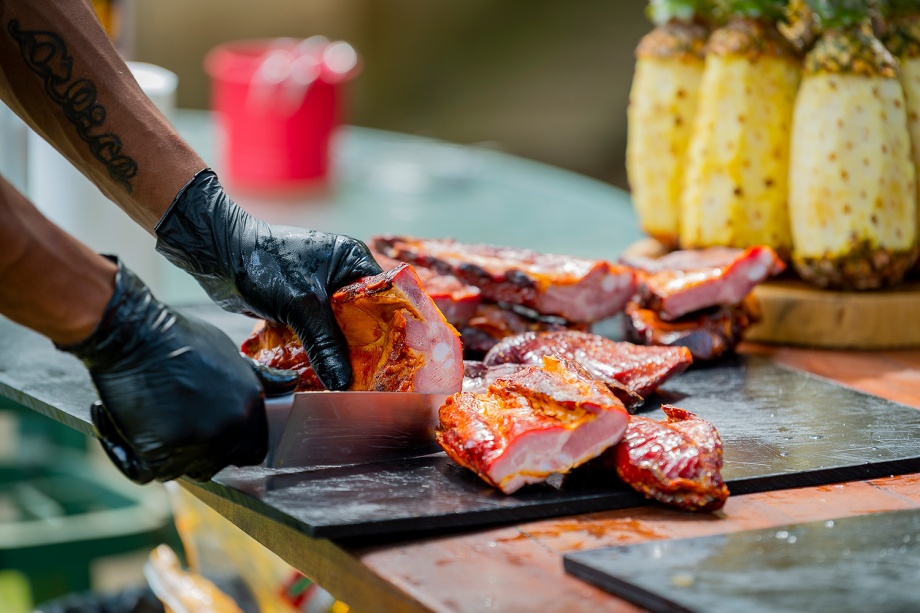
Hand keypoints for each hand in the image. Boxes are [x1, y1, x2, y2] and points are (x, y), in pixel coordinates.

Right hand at [60, 258, 268, 483]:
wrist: (134, 332)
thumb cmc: (180, 339)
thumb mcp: (231, 355)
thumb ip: (259, 379)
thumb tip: (290, 384)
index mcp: (249, 408)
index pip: (252, 449)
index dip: (230, 445)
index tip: (205, 430)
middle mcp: (229, 429)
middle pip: (215, 464)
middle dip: (193, 449)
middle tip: (168, 420)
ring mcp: (195, 444)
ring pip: (179, 470)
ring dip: (161, 451)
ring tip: (143, 414)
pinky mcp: (157, 453)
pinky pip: (141, 471)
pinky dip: (123, 451)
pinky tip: (115, 419)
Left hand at [154, 169, 382, 389]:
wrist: (218, 255)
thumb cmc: (265, 264)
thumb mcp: (302, 305)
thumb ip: (326, 343)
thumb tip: (344, 383)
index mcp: (352, 261)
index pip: (385, 297)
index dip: (392, 328)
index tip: (397, 358)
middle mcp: (341, 274)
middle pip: (364, 319)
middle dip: (365, 348)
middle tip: (374, 378)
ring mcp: (320, 291)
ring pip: (339, 330)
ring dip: (339, 354)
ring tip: (349, 383)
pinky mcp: (301, 306)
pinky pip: (318, 333)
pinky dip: (319, 352)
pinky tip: (322, 375)